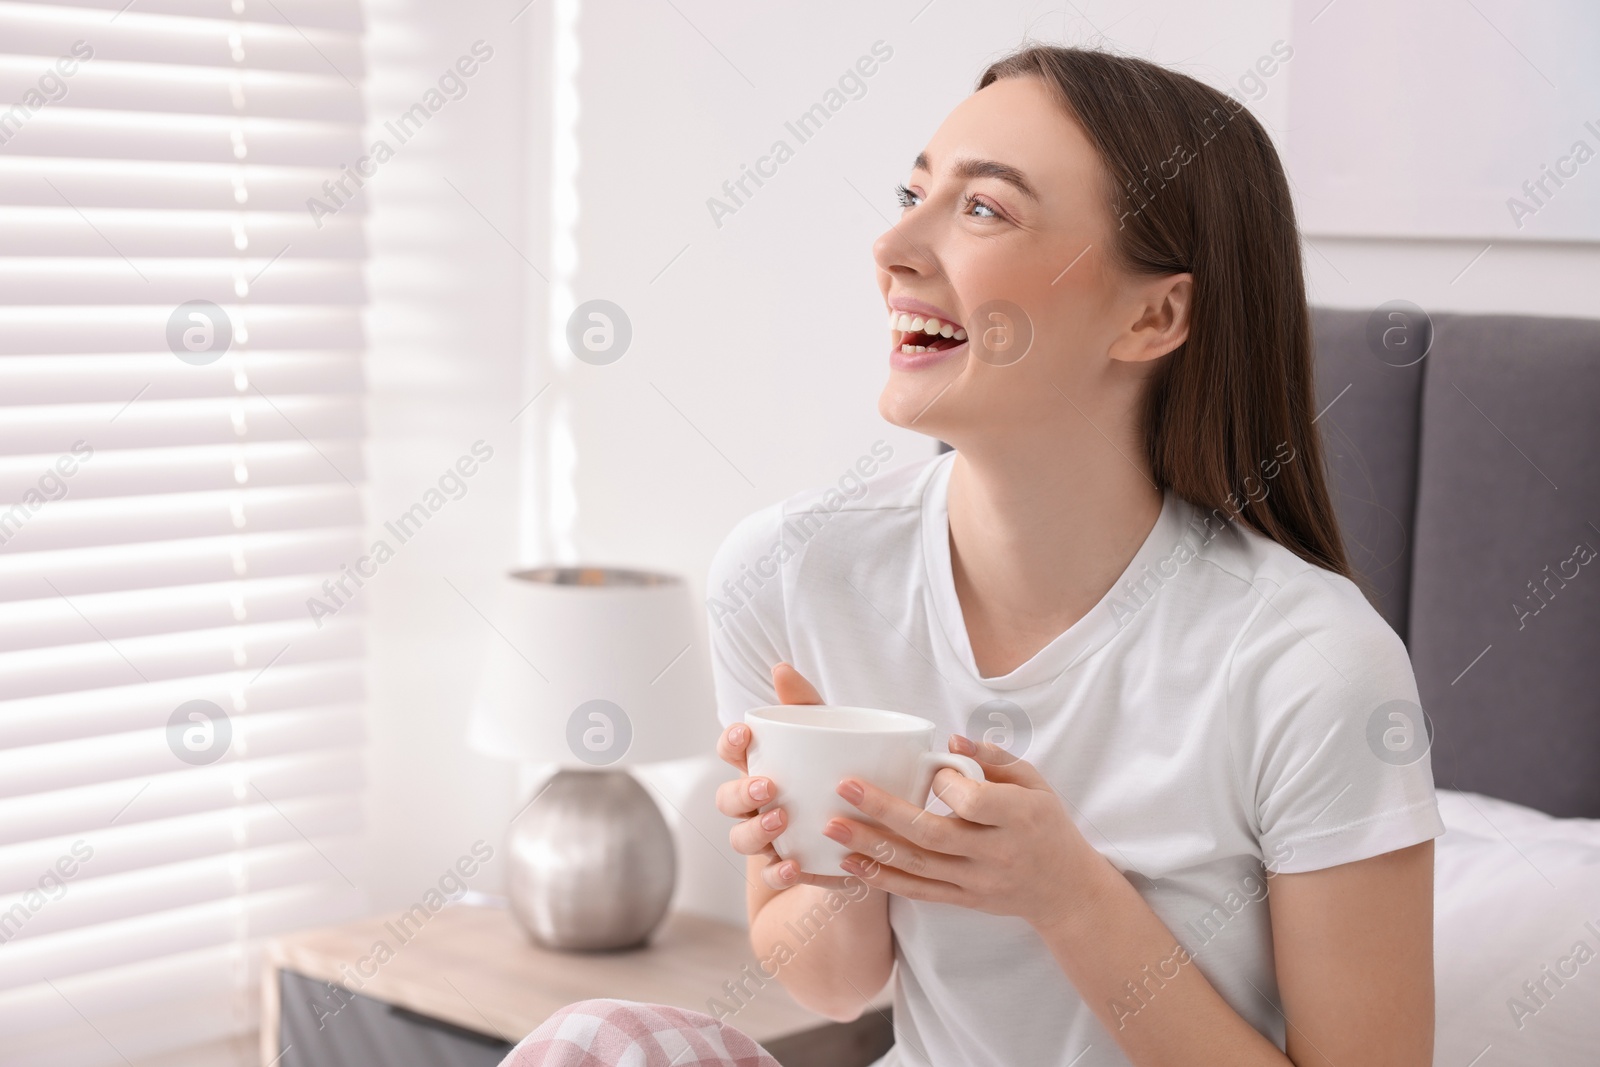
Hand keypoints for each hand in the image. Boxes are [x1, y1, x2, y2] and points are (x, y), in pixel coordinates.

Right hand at [715, 663, 857, 892]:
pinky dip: (778, 871)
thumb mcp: (832, 737)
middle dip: (740, 792)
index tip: (744, 735)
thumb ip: (807, 706)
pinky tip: (794, 865)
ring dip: (755, 831)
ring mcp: (767, 839)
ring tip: (782, 820)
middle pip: (726, 799)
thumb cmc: (837, 778)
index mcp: (762, 767)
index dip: (729, 744)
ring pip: (740, 839)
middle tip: (767, 786)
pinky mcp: (786, 870)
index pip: (731, 753)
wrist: (868, 837)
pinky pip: (770, 876)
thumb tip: (780, 667)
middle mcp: (757, 805)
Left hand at [820, 735, 1102, 930]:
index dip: (945, 783)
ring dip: (871, 846)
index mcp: (1019, 817)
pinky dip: (882, 879)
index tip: (928, 766)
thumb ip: (994, 758)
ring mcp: (978, 882)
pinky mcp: (964, 901)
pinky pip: (917, 891)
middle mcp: (997, 853)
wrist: (1064, 890)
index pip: (973, 802)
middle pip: (932, 834)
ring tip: (832, 826)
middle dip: (883, 810)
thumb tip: (950, 740)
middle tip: (844, 787)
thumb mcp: (1033, 782)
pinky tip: (849, 864)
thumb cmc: (1045, 823)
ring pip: (917, 866)